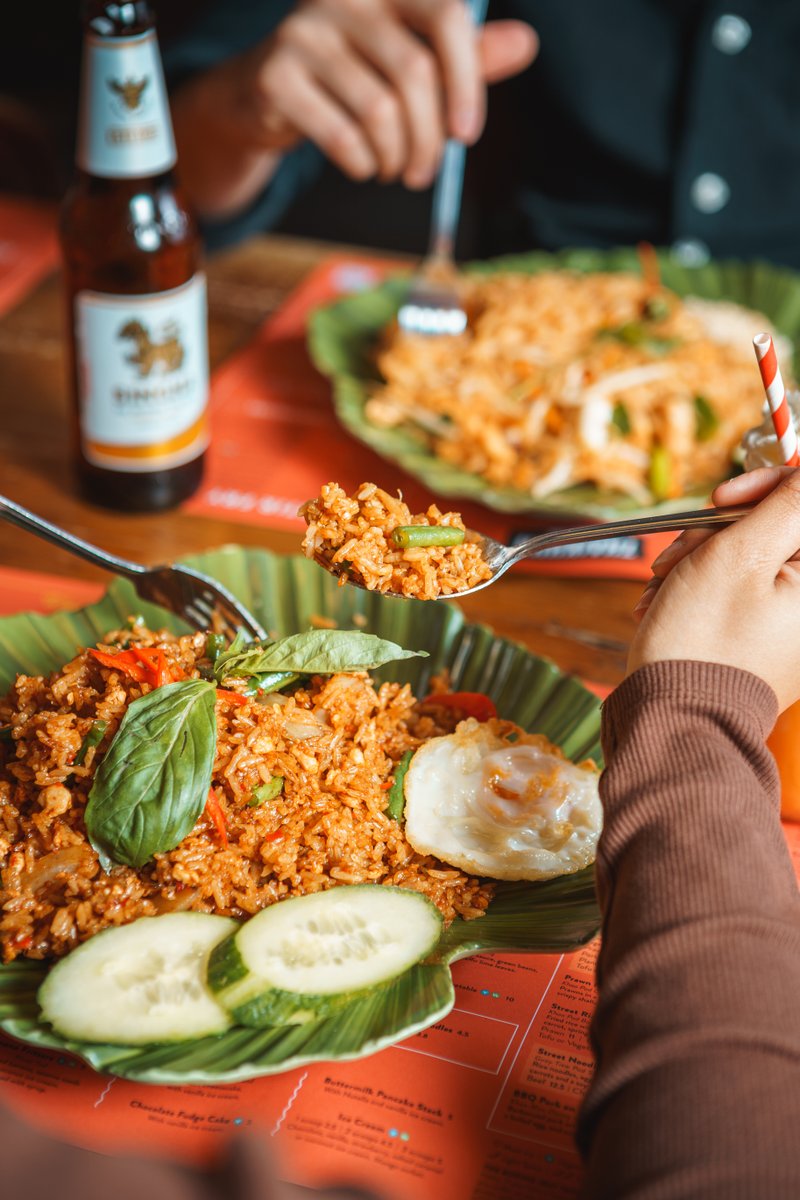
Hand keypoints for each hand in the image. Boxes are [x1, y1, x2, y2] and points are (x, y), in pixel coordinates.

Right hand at [175, 0, 536, 213]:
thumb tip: (527, 43)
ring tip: (393, 170)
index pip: (446, 15)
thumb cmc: (353, 78)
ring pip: (379, 111)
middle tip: (423, 173)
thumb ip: (465, 55)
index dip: (467, 80)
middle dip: (428, 139)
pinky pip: (339, 133)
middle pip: (414, 73)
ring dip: (394, 157)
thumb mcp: (411, 62)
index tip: (468, 136)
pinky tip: (362, 166)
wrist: (265, 94)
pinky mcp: (277, 74)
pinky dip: (360, 163)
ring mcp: (305, 32)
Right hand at [628, 467, 799, 708]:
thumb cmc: (704, 641)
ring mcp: (792, 625)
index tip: (721, 499)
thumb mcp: (741, 554)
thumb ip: (786, 504)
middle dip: (720, 531)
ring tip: (665, 582)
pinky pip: (741, 590)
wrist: (674, 716)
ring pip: (752, 557)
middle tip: (680, 552)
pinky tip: (669, 598)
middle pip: (777, 530)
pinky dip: (702, 585)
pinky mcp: (769, 638)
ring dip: (702, 558)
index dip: (765, 487)